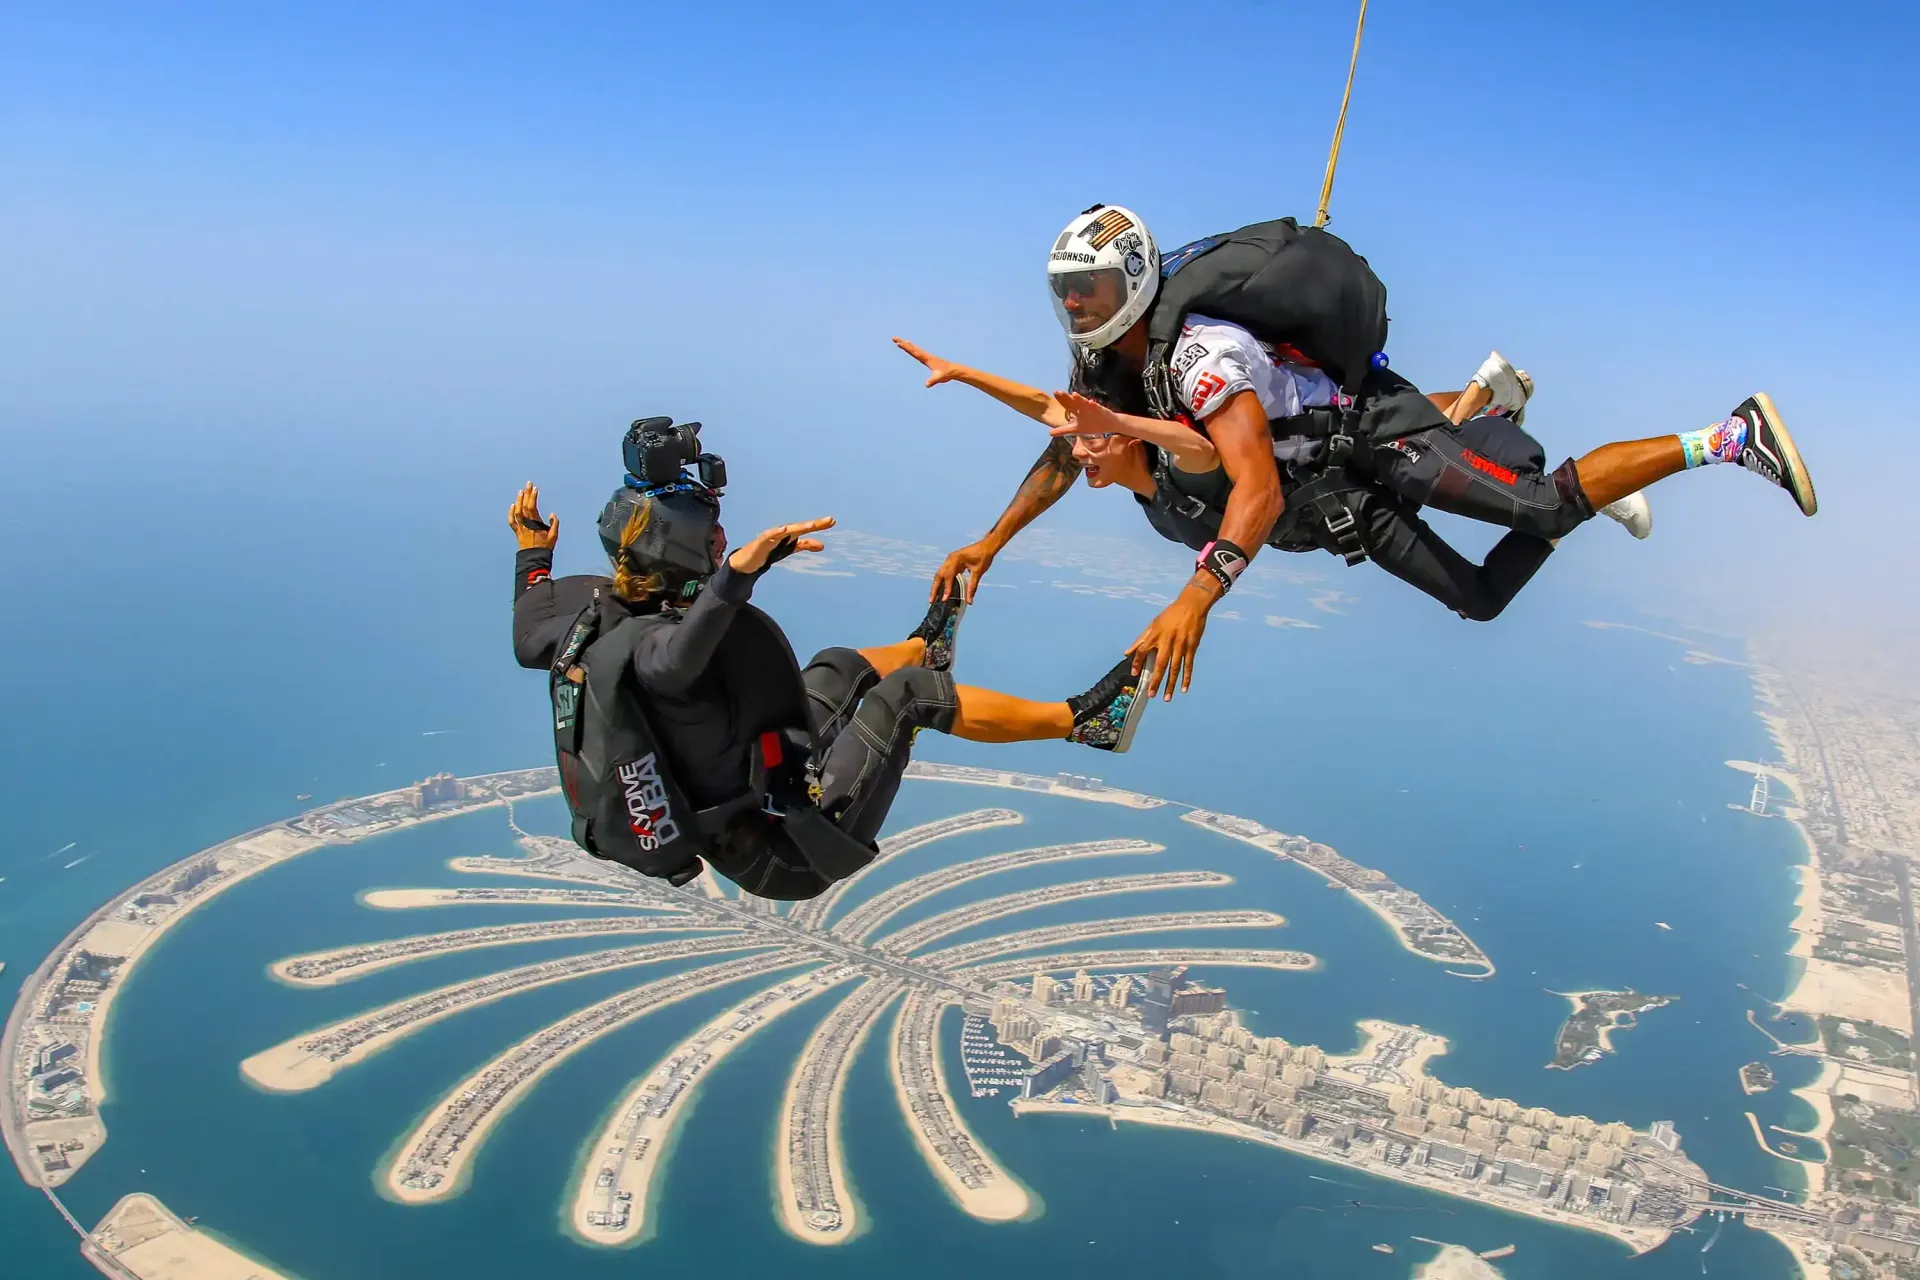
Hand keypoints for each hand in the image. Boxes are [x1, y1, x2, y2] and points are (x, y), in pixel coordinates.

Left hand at [509, 482, 558, 549]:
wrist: (533, 559)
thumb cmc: (545, 548)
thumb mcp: (554, 536)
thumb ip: (554, 524)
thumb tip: (552, 514)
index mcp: (535, 525)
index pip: (532, 508)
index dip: (533, 497)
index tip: (535, 488)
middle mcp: (526, 525)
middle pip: (524, 507)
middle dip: (527, 494)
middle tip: (528, 484)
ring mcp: (520, 528)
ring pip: (517, 512)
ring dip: (519, 501)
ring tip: (521, 491)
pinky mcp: (517, 532)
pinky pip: (512, 521)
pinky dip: (511, 513)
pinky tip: (513, 505)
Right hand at [728, 517, 833, 574]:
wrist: (748, 561)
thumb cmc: (770, 550)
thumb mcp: (791, 548)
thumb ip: (805, 545)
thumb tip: (823, 545)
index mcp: (790, 534)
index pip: (807, 529)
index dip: (819, 525)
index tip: (832, 521)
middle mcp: (782, 532)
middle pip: (800, 527)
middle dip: (813, 524)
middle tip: (829, 520)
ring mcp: (772, 536)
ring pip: (787, 530)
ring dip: (799, 527)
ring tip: (812, 525)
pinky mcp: (761, 542)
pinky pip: (769, 535)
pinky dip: (776, 531)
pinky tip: (784, 529)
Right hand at [893, 337, 964, 387]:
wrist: (954, 370)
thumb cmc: (946, 374)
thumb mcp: (939, 378)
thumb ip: (932, 381)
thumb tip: (926, 385)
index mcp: (927, 359)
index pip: (914, 352)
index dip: (906, 348)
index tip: (899, 343)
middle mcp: (926, 355)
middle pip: (912, 348)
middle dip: (903, 343)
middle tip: (894, 338)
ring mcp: (927, 356)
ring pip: (914, 349)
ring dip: (907, 344)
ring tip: (900, 340)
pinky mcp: (928, 358)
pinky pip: (918, 352)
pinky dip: (913, 348)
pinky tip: (912, 346)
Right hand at [931, 540, 994, 603]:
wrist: (987, 546)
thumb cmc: (983, 556)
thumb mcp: (978, 572)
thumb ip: (972, 587)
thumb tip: (969, 601)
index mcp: (956, 559)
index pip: (948, 576)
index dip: (946, 588)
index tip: (944, 598)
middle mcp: (950, 559)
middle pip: (939, 575)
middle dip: (934, 588)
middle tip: (931, 600)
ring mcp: (950, 560)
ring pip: (940, 574)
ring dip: (936, 585)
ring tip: (934, 597)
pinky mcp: (952, 562)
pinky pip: (944, 573)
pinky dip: (942, 582)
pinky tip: (941, 590)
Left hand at [1048, 390, 1127, 438]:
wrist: (1108, 424)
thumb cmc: (1091, 425)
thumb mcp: (1075, 430)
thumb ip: (1063, 430)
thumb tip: (1049, 433)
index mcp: (1077, 411)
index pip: (1067, 403)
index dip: (1061, 399)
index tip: (1054, 392)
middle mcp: (1083, 407)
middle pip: (1073, 401)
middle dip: (1067, 397)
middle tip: (1058, 392)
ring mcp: (1091, 408)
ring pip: (1084, 403)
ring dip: (1080, 399)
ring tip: (1074, 395)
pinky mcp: (1100, 411)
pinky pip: (1097, 407)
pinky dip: (1094, 405)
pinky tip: (1092, 403)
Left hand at [1127, 584, 1213, 699]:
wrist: (1191, 605)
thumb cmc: (1170, 615)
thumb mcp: (1153, 624)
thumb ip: (1140, 639)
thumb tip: (1127, 653)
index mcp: (1155, 634)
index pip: (1143, 651)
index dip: (1137, 662)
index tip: (1135, 674)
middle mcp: (1167, 641)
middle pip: (1160, 664)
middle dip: (1155, 680)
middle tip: (1151, 694)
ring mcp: (1181, 645)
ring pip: (1175, 668)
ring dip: (1170, 684)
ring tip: (1166, 698)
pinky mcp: (1192, 647)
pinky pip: (1188, 665)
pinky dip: (1186, 677)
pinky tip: (1184, 688)